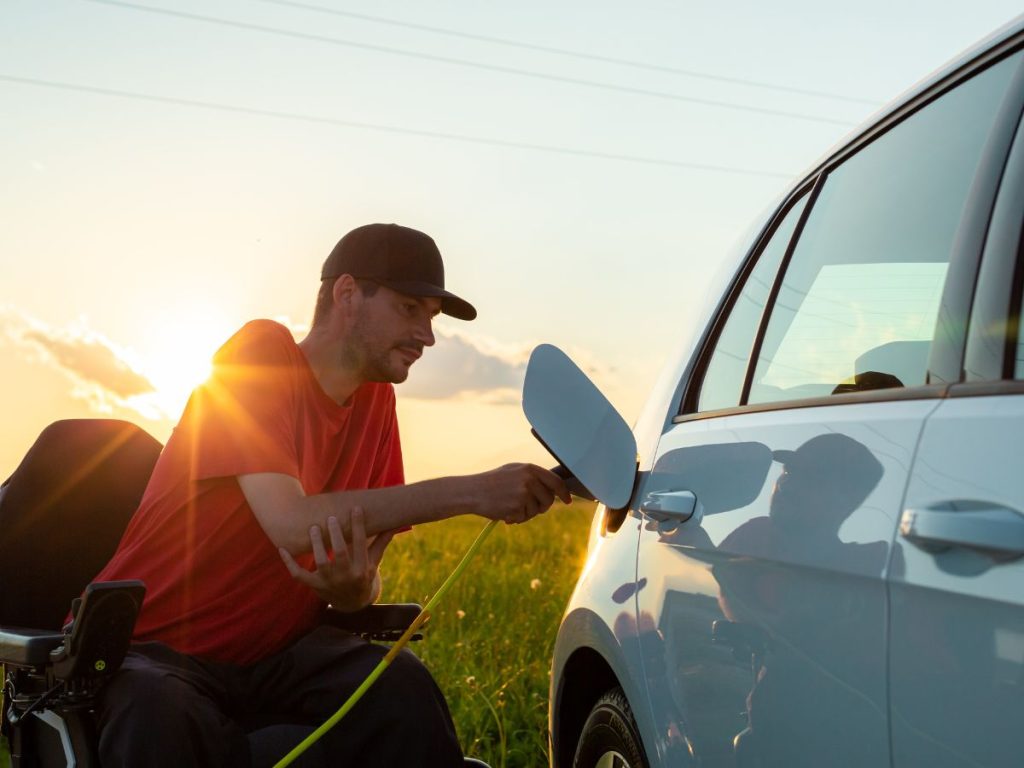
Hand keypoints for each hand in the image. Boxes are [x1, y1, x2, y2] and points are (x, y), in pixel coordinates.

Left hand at [279, 507, 394, 611]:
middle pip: (340, 554)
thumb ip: (381, 542)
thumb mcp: (374, 562)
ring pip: (321, 562)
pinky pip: (299, 575)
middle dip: (336, 535)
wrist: (352, 605)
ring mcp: (328, 582)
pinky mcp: (314, 585)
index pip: (360, 544)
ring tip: (314, 528)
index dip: (358, 526)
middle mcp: (346, 577)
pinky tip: (282, 548)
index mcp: (361, 569)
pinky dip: (289, 563)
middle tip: (331, 518)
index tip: (356, 508)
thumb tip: (395, 524)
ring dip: (316, 545)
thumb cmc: (364, 577)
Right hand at [475, 463, 571, 524]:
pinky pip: (524, 518)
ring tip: (510, 507)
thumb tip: (553, 487)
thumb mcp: (514, 471)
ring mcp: (524, 493)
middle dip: (541, 507)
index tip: (568, 501)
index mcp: (530, 469)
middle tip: (528, 508)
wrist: (473, 491)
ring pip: (536, 511)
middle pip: (549, 500)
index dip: (564, 493)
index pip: (556, 482)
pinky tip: (504, 512)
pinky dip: (516, 518)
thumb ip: (532, 477)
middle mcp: (529, 479)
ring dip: (525, 513)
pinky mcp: (517, 506)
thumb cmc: (492, 482)